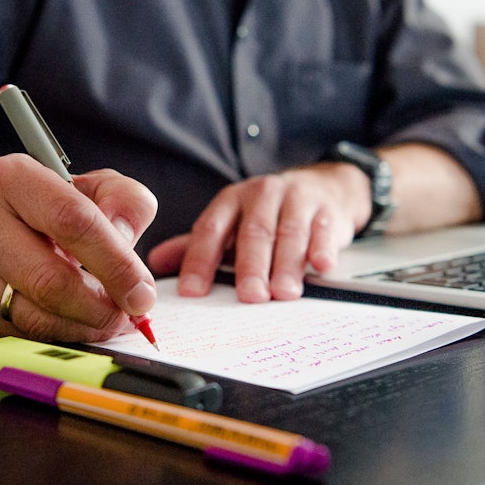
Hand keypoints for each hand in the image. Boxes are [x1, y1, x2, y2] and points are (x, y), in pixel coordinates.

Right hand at [0, 155, 157, 341]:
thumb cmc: (48, 207)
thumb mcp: (94, 188)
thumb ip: (126, 203)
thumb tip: (126, 240)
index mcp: (11, 178)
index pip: (72, 222)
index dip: (115, 264)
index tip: (142, 294)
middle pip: (47, 279)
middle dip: (99, 308)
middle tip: (127, 318)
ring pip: (30, 316)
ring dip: (79, 329)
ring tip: (106, 323)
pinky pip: (14, 334)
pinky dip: (53, 338)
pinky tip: (73, 325)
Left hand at [148, 164, 366, 301]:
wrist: (324, 187)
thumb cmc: (270, 213)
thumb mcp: (231, 223)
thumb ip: (198, 245)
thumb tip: (156, 263)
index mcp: (231, 200)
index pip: (210, 229)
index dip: (199, 260)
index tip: (192, 292)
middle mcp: (262, 195)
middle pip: (254, 233)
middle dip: (250, 267)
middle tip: (249, 297)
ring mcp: (297, 200)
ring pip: (289, 234)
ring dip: (287, 265)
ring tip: (283, 293)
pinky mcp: (328, 211)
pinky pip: (325, 231)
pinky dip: (324, 249)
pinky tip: (322, 266)